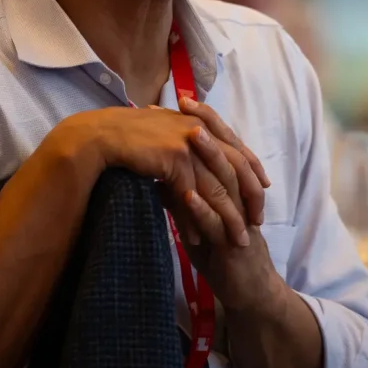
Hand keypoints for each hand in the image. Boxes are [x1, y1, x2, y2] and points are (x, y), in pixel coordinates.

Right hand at [47, 104, 266, 249]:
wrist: (104, 134)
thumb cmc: (135, 138)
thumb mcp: (171, 138)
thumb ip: (191, 148)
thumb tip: (203, 166)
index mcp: (205, 126)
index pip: (239, 151)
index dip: (254, 173)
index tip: (263, 194)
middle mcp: (203, 133)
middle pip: (238, 169)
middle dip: (249, 199)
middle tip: (257, 223)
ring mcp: (190, 145)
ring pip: (217, 187)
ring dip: (227, 218)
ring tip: (235, 241)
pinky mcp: (174, 158)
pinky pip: (190, 196)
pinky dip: (194, 220)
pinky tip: (197, 240)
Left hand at [178, 96, 282, 313]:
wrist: (249, 292)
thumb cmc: (222, 255)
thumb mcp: (199, 225)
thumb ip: (181, 202)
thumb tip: (157, 183)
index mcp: (234, 189)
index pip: (223, 146)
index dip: (206, 122)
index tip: (182, 101)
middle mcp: (241, 197)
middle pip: (228, 154)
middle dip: (207, 128)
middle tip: (185, 105)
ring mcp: (240, 219)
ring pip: (226, 182)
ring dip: (210, 159)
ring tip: (190, 137)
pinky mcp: (235, 244)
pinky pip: (219, 222)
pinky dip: (202, 207)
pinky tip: (186, 193)